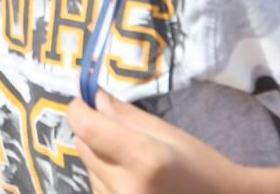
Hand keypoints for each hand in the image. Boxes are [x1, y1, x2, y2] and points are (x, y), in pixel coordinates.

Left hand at [68, 90, 250, 193]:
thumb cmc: (200, 165)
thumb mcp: (166, 133)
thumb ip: (124, 114)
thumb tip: (91, 96)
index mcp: (143, 159)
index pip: (87, 127)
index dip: (78, 109)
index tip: (83, 99)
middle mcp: (125, 187)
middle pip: (84, 146)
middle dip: (92, 131)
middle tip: (116, 129)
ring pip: (88, 167)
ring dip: (99, 157)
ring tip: (131, 161)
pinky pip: (96, 187)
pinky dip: (105, 178)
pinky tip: (131, 179)